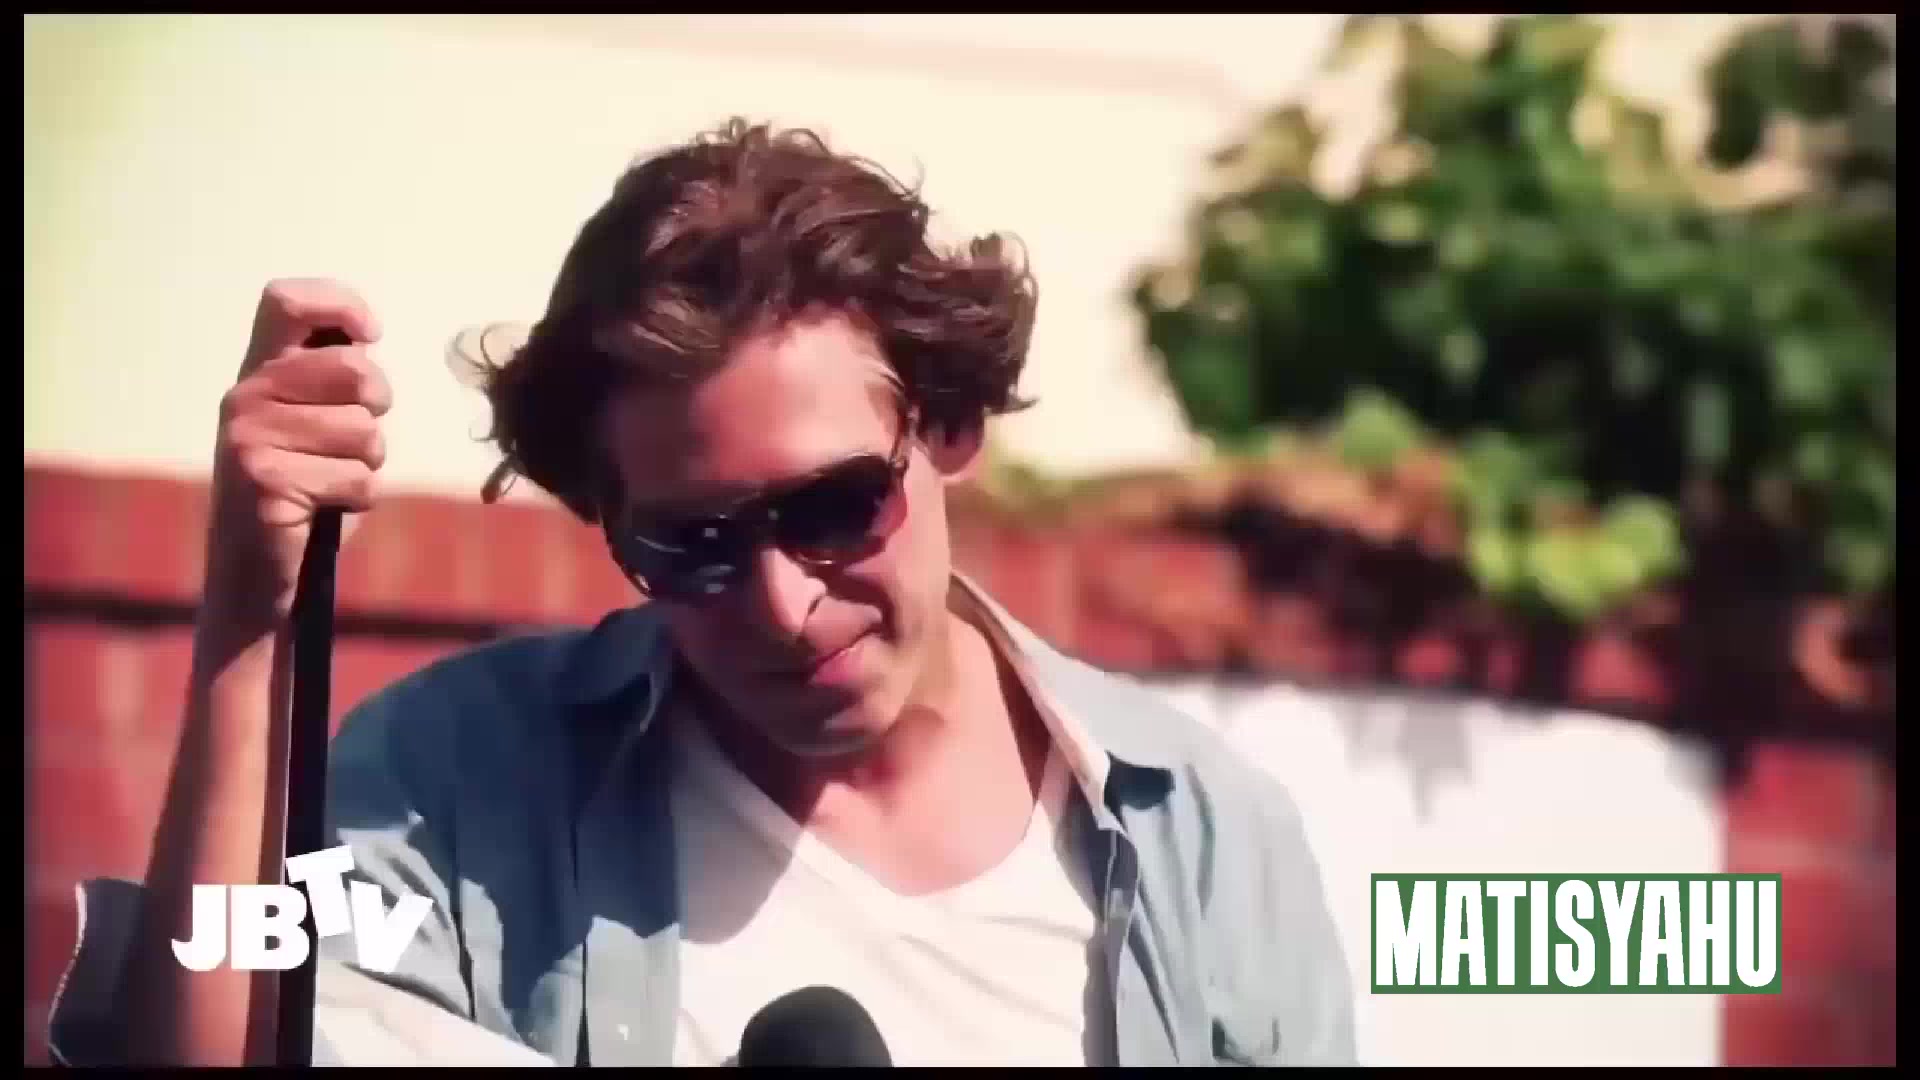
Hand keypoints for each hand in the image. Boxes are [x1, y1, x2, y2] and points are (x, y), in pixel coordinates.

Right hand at [204, 278, 391, 624]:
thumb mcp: (314, 422)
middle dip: (378, 406)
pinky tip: (322, 507)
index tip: (371, 333)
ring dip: (367, 462)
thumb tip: (365, 336)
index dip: (340, 304)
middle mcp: (246, 396)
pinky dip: (357, 498)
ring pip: (364, 430)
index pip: (287, 301)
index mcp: (259, 371)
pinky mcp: (265, 482)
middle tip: (355, 437)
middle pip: (356, 370)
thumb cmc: (302, 490)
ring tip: (330, 479)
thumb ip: (333, 378)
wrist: (256, 572)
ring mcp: (250, 438)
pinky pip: (357, 478)